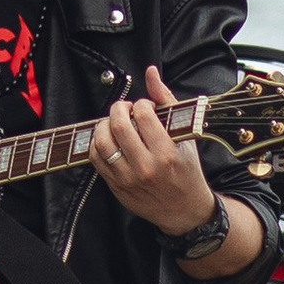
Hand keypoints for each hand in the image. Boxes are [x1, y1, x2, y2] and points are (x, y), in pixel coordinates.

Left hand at [90, 66, 219, 237]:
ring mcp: (128, 179)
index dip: (141, 104)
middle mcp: (146, 167)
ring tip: (114, 124)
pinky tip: (108, 140)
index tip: (145, 107)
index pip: (143, 116)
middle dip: (118, 110)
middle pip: (118, 127)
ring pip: (101, 143)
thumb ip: (166, 102)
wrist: (184, 211)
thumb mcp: (185, 136)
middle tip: (124, 110)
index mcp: (167, 153)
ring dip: (104, 126)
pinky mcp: (116, 187)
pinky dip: (97, 144)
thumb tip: (150, 72)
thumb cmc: (187, 169)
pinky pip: (96, 160)